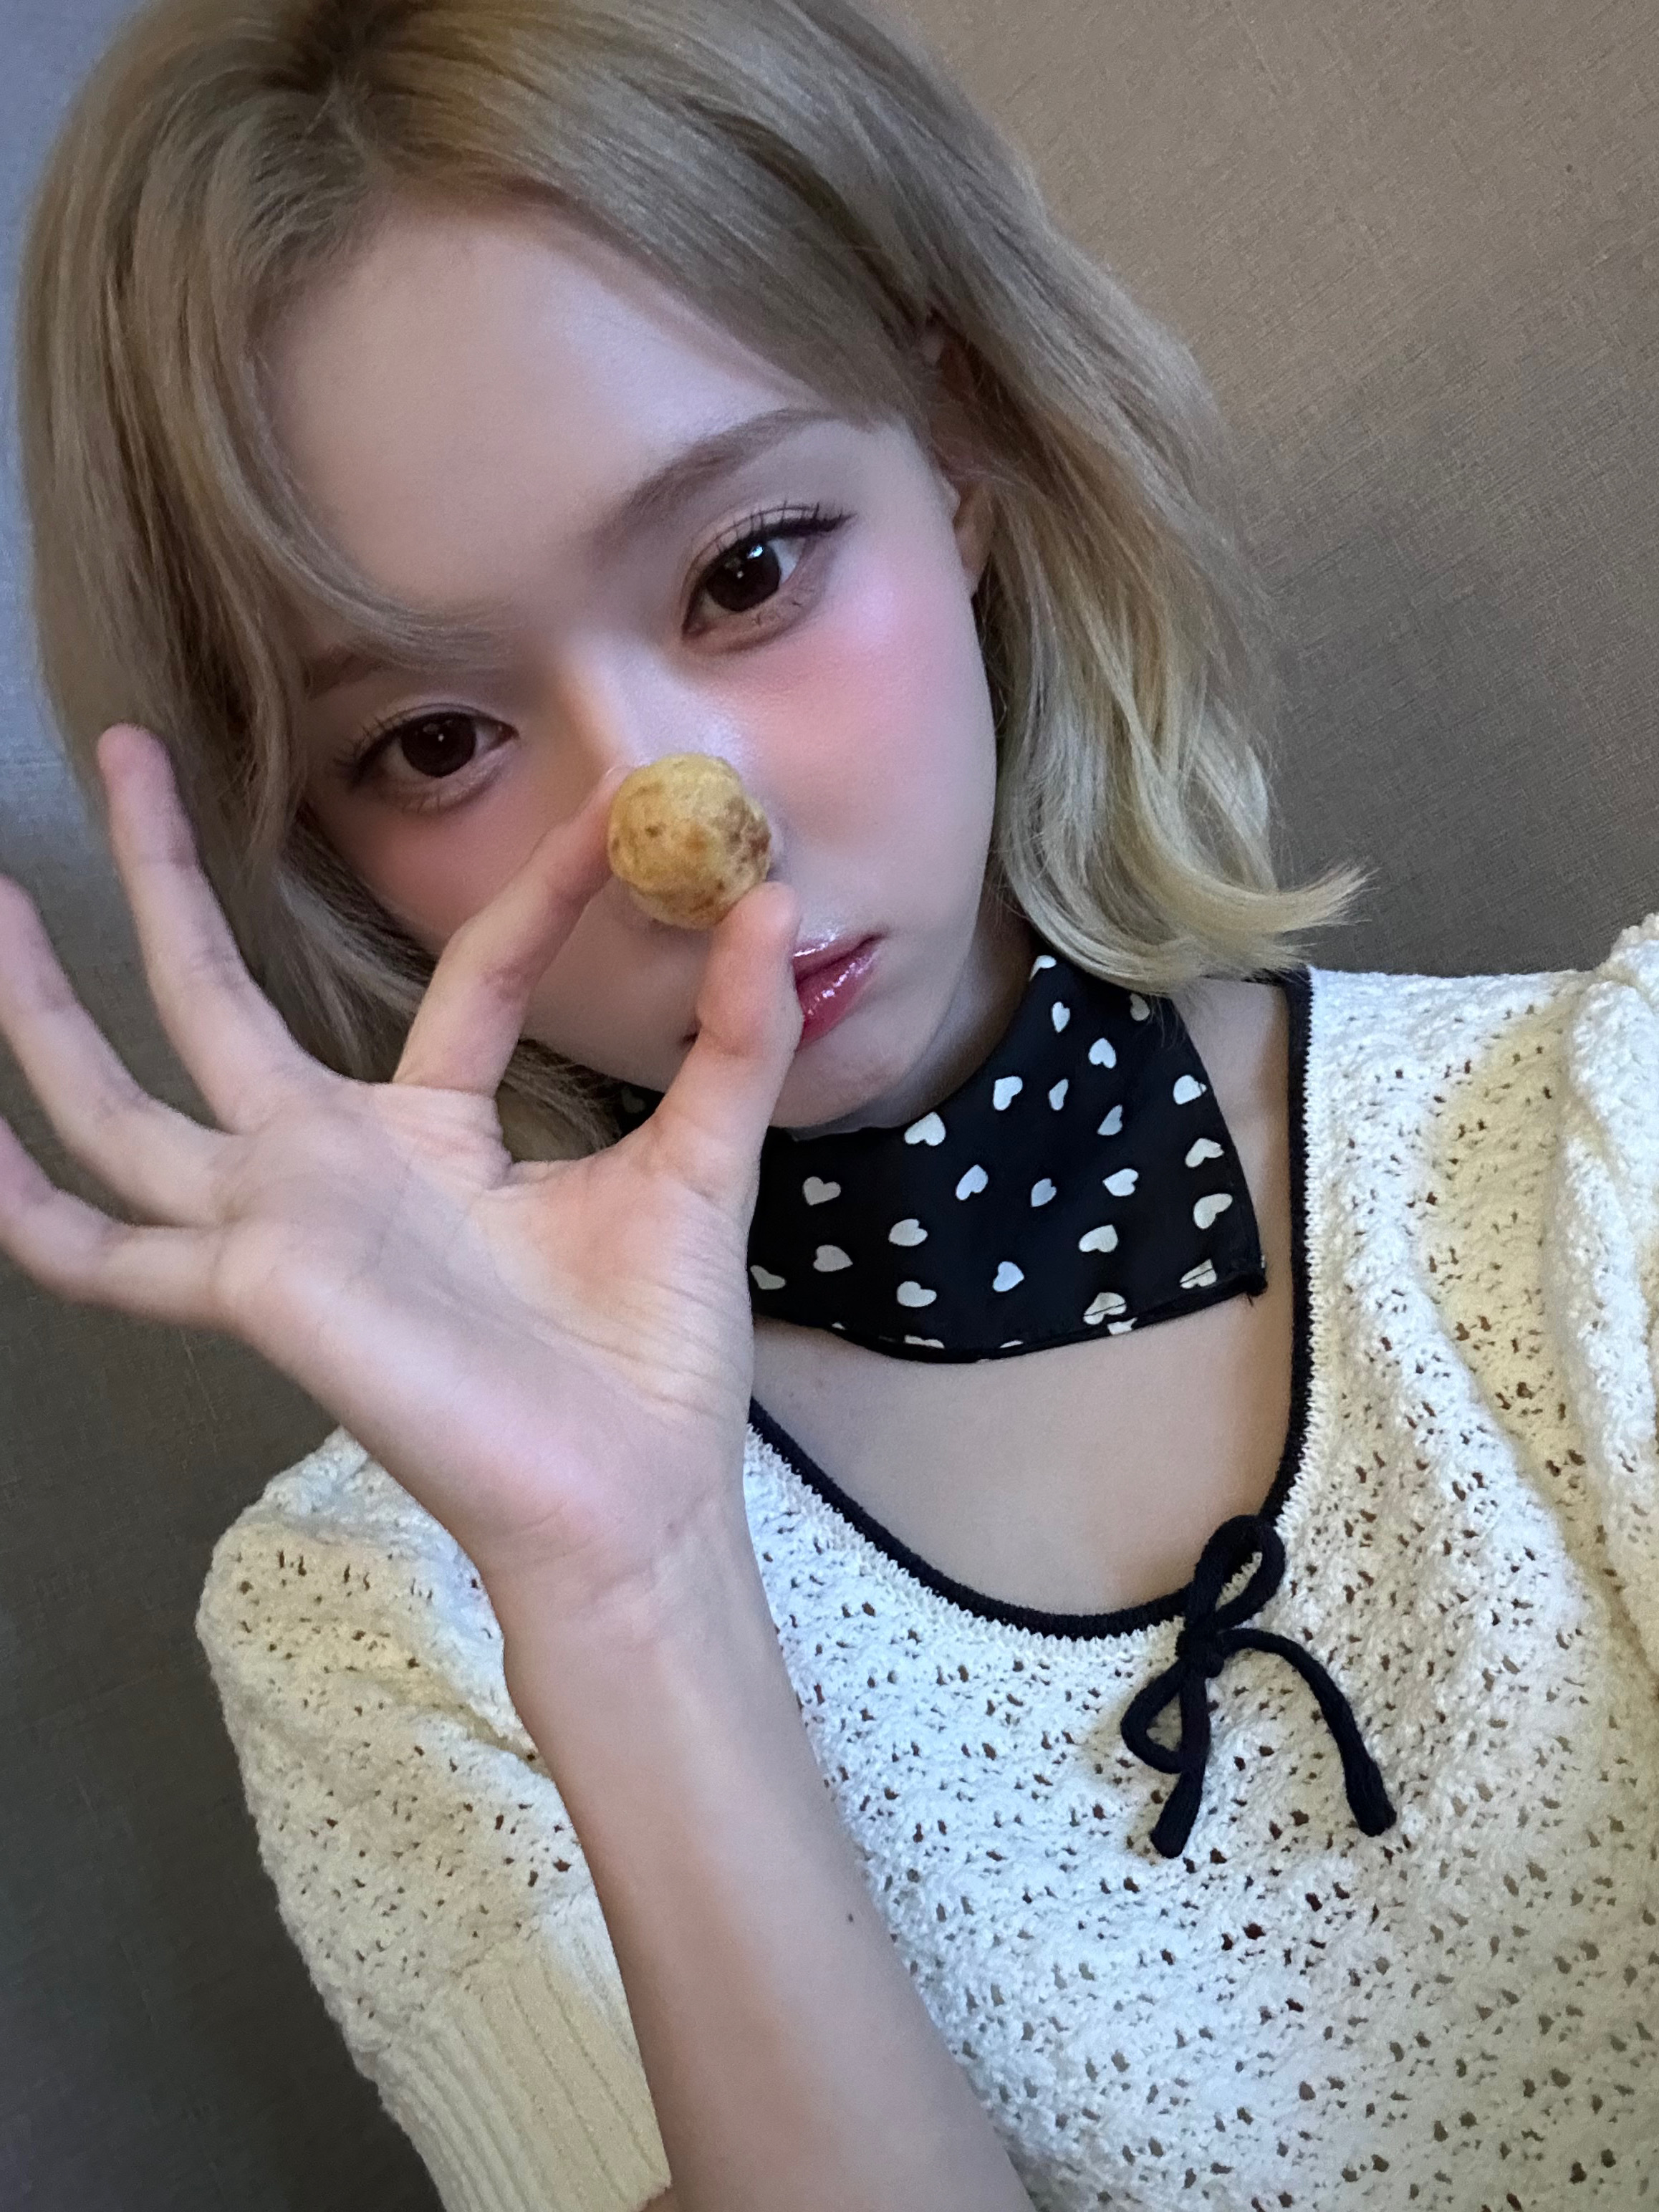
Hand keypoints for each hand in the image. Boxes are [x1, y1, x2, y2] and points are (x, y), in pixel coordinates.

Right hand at [0, 724, 802, 1616]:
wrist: (633, 1497)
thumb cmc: (655, 1357)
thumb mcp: (701, 1167)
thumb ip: (732, 1040)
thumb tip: (778, 901)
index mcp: (435, 1137)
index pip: (468, 977)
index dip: (536, 892)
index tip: (611, 814)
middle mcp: (336, 1169)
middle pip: (218, 998)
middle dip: (168, 874)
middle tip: (124, 745)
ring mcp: (281, 1225)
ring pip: (128, 1104)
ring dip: (49, 1008)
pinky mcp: (256, 1286)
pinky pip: (110, 1256)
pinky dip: (34, 1211)